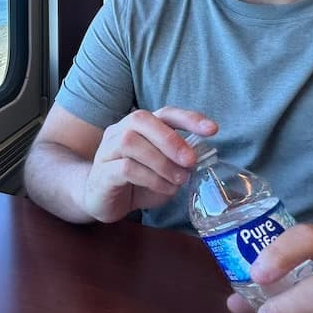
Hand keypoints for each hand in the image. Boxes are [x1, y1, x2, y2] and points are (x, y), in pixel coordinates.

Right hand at [79, 108, 216, 222]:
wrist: (100, 200)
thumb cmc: (135, 182)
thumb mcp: (163, 171)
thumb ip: (178, 163)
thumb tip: (197, 160)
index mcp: (139, 127)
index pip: (164, 113)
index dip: (188, 118)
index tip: (212, 129)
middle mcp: (120, 131)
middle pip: (141, 119)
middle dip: (170, 139)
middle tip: (190, 161)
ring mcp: (107, 150)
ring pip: (130, 142)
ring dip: (160, 161)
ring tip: (178, 180)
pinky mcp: (101, 173)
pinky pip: (124, 168)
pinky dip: (150, 178)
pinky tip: (164, 188)